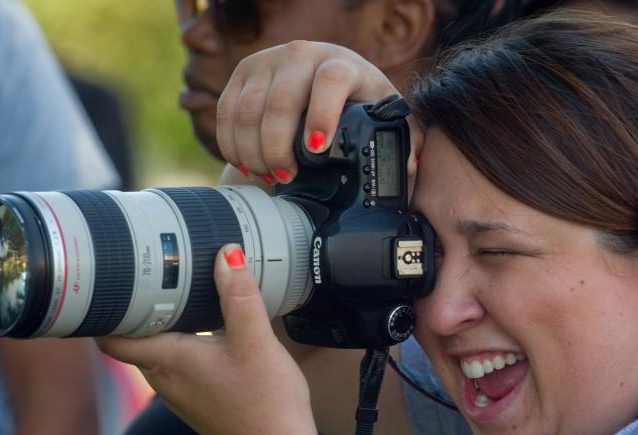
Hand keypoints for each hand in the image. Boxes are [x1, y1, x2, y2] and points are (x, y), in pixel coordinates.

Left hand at [96, 244, 318, 434]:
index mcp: (167, 361)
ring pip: (158, 354)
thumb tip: (227, 255)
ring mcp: (180, 396)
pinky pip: (179, 368)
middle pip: (134, 341)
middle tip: (152, 277)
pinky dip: (184, 347)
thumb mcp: (255, 339)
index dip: (104, 310)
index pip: (111, 338)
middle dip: (139, 310)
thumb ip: (239, 295)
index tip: (109, 284)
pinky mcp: (199, 404)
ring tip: (182, 298)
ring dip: (165, 328)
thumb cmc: (266, 403)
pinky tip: (209, 336)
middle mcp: (165, 381)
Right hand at [215, 40, 422, 183]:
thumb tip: (410, 168)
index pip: (329, 81)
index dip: (321, 115)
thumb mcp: (384, 116)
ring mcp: (267, 61)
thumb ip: (405, 140)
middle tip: (286, 177)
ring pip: (246, 110)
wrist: (323, 76)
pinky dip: (232, 144)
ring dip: (253, 151)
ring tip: (268, 175)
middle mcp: (301, 54)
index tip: (315, 149)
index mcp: (341, 63)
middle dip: (278, 148)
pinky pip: (226, 112)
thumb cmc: (357, 103)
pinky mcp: (242, 73)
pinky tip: (246, 163)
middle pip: (280, 102)